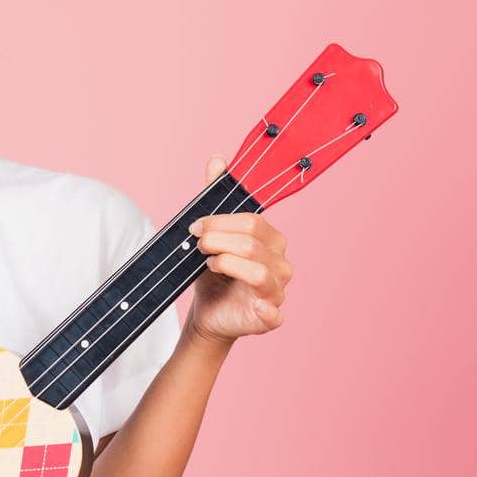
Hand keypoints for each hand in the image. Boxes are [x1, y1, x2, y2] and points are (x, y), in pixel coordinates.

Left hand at [185, 154, 294, 346]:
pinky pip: (274, 313)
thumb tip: (218, 159)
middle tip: (198, 246)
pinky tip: (251, 304)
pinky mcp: (270, 317)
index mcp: (271, 240)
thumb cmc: (215, 272)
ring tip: (209, 265)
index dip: (219, 222)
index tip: (195, 228)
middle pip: (252, 245)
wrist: (209, 311)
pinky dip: (264, 309)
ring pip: (259, 273)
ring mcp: (278, 292)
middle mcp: (281, 264)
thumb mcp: (211, 234)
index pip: (252, 222)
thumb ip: (215, 198)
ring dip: (226, 265)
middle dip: (218, 241)